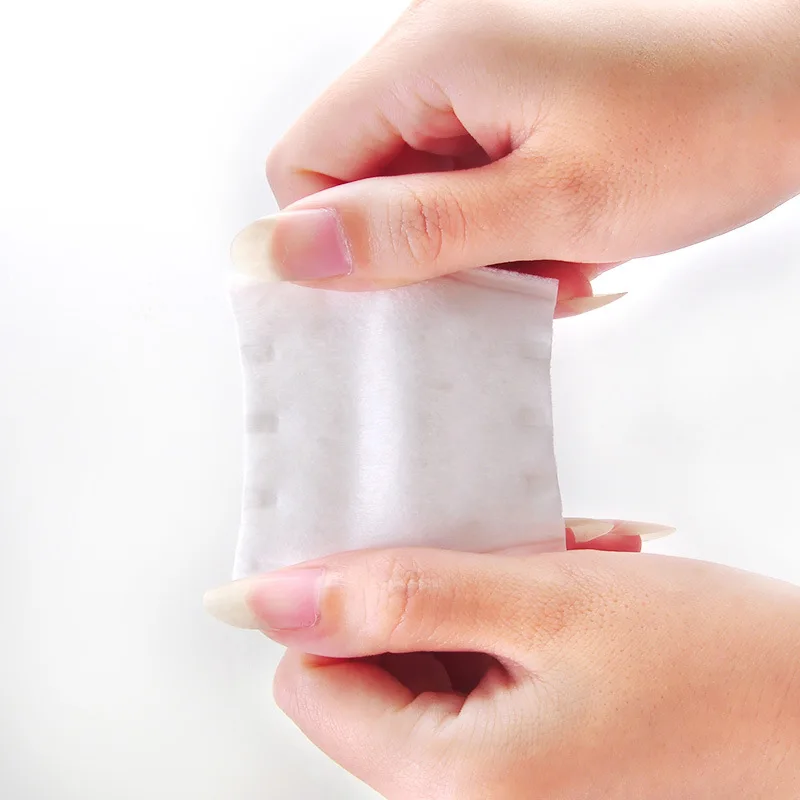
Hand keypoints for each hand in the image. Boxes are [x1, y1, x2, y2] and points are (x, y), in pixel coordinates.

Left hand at [205, 541, 799, 798]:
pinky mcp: (524, 752)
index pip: (310, 677)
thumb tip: (267, 598)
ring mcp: (495, 779)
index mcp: (449, 782)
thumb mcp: (544, 602)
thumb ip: (396, 597)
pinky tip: (563, 594)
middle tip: (504, 558)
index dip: (343, 601)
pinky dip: (504, 619)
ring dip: (474, 597)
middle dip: (424, 593)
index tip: (398, 546)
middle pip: (368, 666)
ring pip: (424, 657)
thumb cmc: (717, 668)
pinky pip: (472, 668)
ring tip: (553, 574)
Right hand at [232, 0, 799, 311]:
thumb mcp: (551, 205)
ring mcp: (478, 64)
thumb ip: (415, 232)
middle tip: (497, 273)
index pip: (304, 163)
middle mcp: (442, 43)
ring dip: (469, 238)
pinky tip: (556, 231)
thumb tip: (293, 251)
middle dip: (418, 247)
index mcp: (432, 51)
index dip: (340, 242)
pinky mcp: (511, 88)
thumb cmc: (709, 122)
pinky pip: (464, 170)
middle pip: (359, 175)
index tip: (403, 289)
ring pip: (415, 182)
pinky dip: (499, 217)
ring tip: (548, 251)